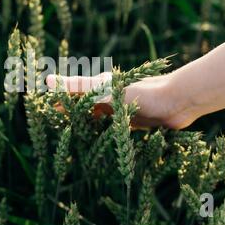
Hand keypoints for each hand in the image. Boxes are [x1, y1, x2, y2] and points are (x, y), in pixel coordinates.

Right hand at [46, 72, 196, 129]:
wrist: (177, 100)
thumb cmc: (142, 92)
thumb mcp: (106, 90)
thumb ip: (78, 87)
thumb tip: (47, 80)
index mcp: (101, 88)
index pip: (74, 96)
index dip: (61, 104)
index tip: (46, 114)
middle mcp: (109, 98)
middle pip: (86, 108)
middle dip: (73, 117)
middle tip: (58, 131)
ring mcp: (121, 110)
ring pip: (99, 119)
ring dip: (88, 127)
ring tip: (74, 141)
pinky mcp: (133, 122)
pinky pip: (114, 129)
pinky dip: (105, 135)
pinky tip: (99, 144)